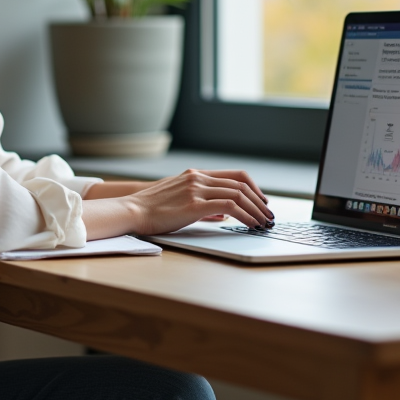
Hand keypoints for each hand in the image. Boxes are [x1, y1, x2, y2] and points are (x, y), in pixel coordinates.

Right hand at [127, 168, 272, 234]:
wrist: (132, 210)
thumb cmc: (152, 209)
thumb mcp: (179, 199)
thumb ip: (201, 203)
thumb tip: (222, 215)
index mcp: (195, 174)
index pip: (235, 175)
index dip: (253, 188)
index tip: (261, 201)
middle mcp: (198, 178)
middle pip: (240, 184)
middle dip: (259, 201)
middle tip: (268, 215)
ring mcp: (196, 190)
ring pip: (238, 194)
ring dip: (255, 210)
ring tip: (263, 223)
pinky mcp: (194, 205)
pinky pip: (229, 207)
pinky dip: (245, 216)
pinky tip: (251, 225)